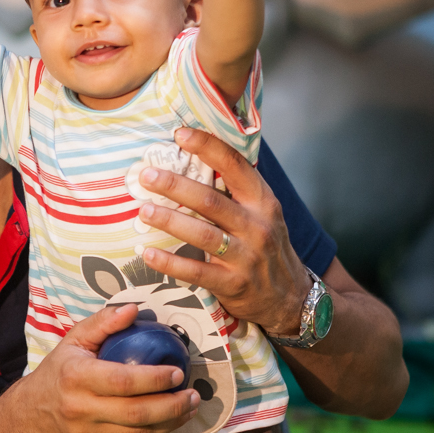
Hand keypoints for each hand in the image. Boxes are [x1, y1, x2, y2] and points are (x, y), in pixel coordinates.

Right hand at [14, 304, 199, 432]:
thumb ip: (103, 322)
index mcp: (76, 377)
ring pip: (138, 432)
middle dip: (171, 405)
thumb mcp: (74, 340)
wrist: (29, 415)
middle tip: (194, 394)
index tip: (177, 372)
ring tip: (190, 407)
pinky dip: (154, 430)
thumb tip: (134, 309)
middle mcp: (80, 408)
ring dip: (171, 421)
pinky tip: (170, 418)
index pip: (121, 380)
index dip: (153, 379)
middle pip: (135, 412)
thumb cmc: (59, 370)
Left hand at [136, 127, 307, 334]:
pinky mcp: (234, 284)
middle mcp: (257, 226)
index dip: (208, 147)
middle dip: (175, 186)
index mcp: (263, 202)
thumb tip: (195, 157)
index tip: (180, 134)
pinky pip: (197, 272)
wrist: (289, 298)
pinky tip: (149, 253)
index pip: (236, 166)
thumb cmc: (266, 247)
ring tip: (144, 210)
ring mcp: (246, 257)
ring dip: (170, 221)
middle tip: (146, 175)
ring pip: (203, 234)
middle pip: (211, 200)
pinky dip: (171, 263)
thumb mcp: (262, 213)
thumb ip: (236, 191)